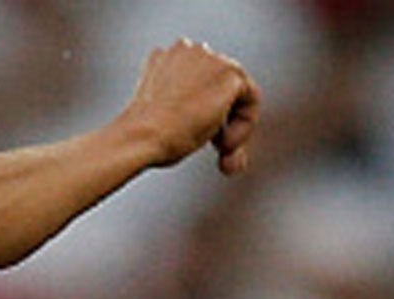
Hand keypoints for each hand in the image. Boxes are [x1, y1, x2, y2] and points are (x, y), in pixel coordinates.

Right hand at [125, 40, 261, 173]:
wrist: (142, 135)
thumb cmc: (148, 136)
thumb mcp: (167, 114)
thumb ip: (189, 107)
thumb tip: (218, 129)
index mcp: (171, 56)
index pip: (205, 82)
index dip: (211, 115)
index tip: (208, 142)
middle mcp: (192, 50)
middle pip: (224, 87)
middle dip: (227, 123)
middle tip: (222, 153)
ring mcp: (211, 58)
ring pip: (239, 93)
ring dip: (236, 127)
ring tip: (223, 151)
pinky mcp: (229, 74)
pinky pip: (251, 99)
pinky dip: (244, 126)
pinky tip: (225, 144)